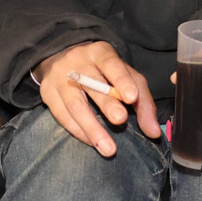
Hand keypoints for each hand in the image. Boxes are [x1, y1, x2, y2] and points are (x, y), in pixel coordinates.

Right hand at [35, 39, 159, 157]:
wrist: (63, 59)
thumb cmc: (103, 72)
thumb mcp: (126, 78)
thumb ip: (142, 102)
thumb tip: (153, 132)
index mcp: (100, 53)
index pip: (112, 64)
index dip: (122, 80)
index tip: (131, 98)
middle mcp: (77, 62)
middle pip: (92, 83)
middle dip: (107, 103)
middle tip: (120, 120)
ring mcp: (60, 77)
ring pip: (74, 104)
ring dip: (92, 127)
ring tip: (108, 147)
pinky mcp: (47, 93)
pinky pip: (62, 115)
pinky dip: (78, 131)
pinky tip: (92, 142)